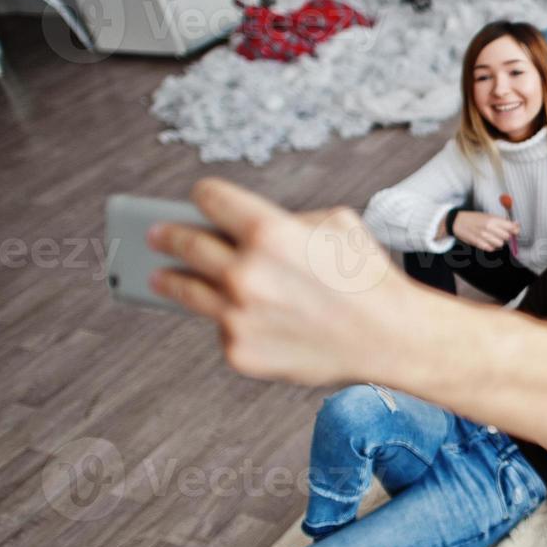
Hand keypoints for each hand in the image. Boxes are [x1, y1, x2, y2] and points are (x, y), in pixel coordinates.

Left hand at [148, 178, 416, 386]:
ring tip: (159, 276)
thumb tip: (247, 231)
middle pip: (187, 243)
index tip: (199, 199)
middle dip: (168, 234)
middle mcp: (245, 272)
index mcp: (268, 231)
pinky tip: (241, 317)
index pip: (210, 199)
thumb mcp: (335, 224)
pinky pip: (221, 328)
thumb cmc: (367, 277)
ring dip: (169, 279)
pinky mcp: (239, 350)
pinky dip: (229, 321)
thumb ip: (286, 222)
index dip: (205, 195)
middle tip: (156, 234)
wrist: (390, 336)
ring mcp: (238, 316)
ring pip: (185, 290)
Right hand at [450, 211, 519, 251]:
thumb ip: (502, 221)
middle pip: (507, 237)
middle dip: (506, 236)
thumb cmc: (474, 218)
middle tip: (501, 233)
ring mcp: (483, 236)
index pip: (511, 227)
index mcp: (492, 219)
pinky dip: (491, 246)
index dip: (516, 230)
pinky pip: (491, 249)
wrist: (458, 222)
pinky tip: (487, 241)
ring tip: (493, 237)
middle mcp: (489, 228)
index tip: (515, 230)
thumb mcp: (489, 216)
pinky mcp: (479, 244)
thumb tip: (516, 225)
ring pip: (501, 244)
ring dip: (499, 242)